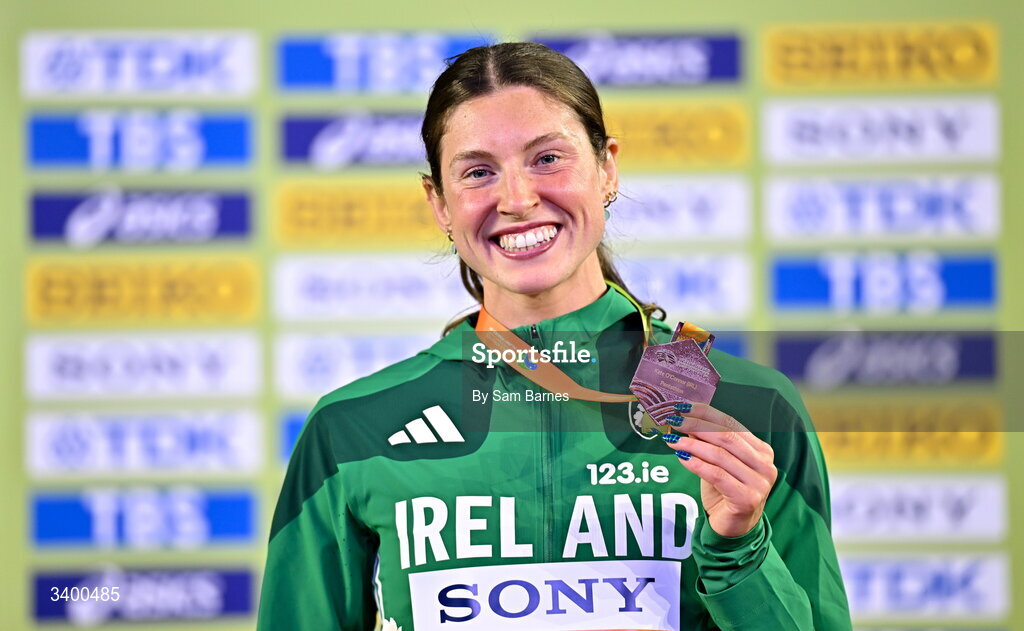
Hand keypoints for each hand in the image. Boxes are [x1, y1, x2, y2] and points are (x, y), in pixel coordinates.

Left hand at [661, 403, 776, 537]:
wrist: (734, 527)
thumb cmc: (726, 491)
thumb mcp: (716, 462)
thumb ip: (707, 442)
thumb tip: (684, 419)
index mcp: (762, 450)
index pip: (731, 424)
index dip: (706, 413)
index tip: (683, 406)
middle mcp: (765, 464)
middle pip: (726, 437)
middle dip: (696, 426)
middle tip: (673, 420)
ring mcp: (759, 483)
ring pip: (720, 456)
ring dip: (692, 445)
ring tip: (672, 439)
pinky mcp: (747, 499)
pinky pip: (717, 475)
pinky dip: (697, 464)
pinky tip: (681, 458)